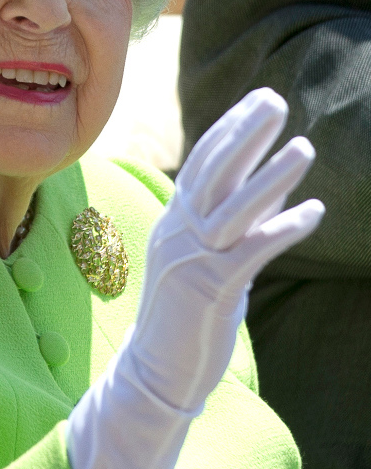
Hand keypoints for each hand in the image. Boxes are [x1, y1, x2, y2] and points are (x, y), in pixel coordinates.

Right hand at [128, 86, 323, 413]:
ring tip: (305, 148)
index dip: (230, 129)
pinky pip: (251, 252)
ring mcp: (192, 259)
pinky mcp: (210, 290)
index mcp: (174, 221)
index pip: (200, 164)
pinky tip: (313, 211)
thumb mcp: (204, 257)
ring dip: (271, 176)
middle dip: (244, 134)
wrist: (154, 368)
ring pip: (233, 209)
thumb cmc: (184, 313)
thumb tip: (272, 188)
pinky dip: (282, 228)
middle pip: (212, 172)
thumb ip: (233, 221)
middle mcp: (178, 232)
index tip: (257, 100)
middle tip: (275, 100)